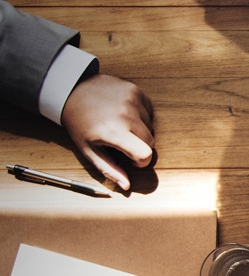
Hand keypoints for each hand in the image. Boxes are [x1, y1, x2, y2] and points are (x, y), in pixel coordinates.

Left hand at [60, 72, 154, 192]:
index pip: (145, 154)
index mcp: (113, 132)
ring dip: (140, 129)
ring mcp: (132, 101)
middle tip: (122, 141)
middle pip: (150, 141)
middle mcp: (126, 115)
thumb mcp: (88, 149)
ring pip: (150, 126)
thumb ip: (109, 169)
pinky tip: (124, 112)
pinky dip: (140, 115)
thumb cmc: (78, 122)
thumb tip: (127, 186)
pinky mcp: (136, 91)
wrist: (71, 90)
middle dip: (140, 146)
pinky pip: (148, 110)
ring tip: (119, 123)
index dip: (140, 161)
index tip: (131, 158)